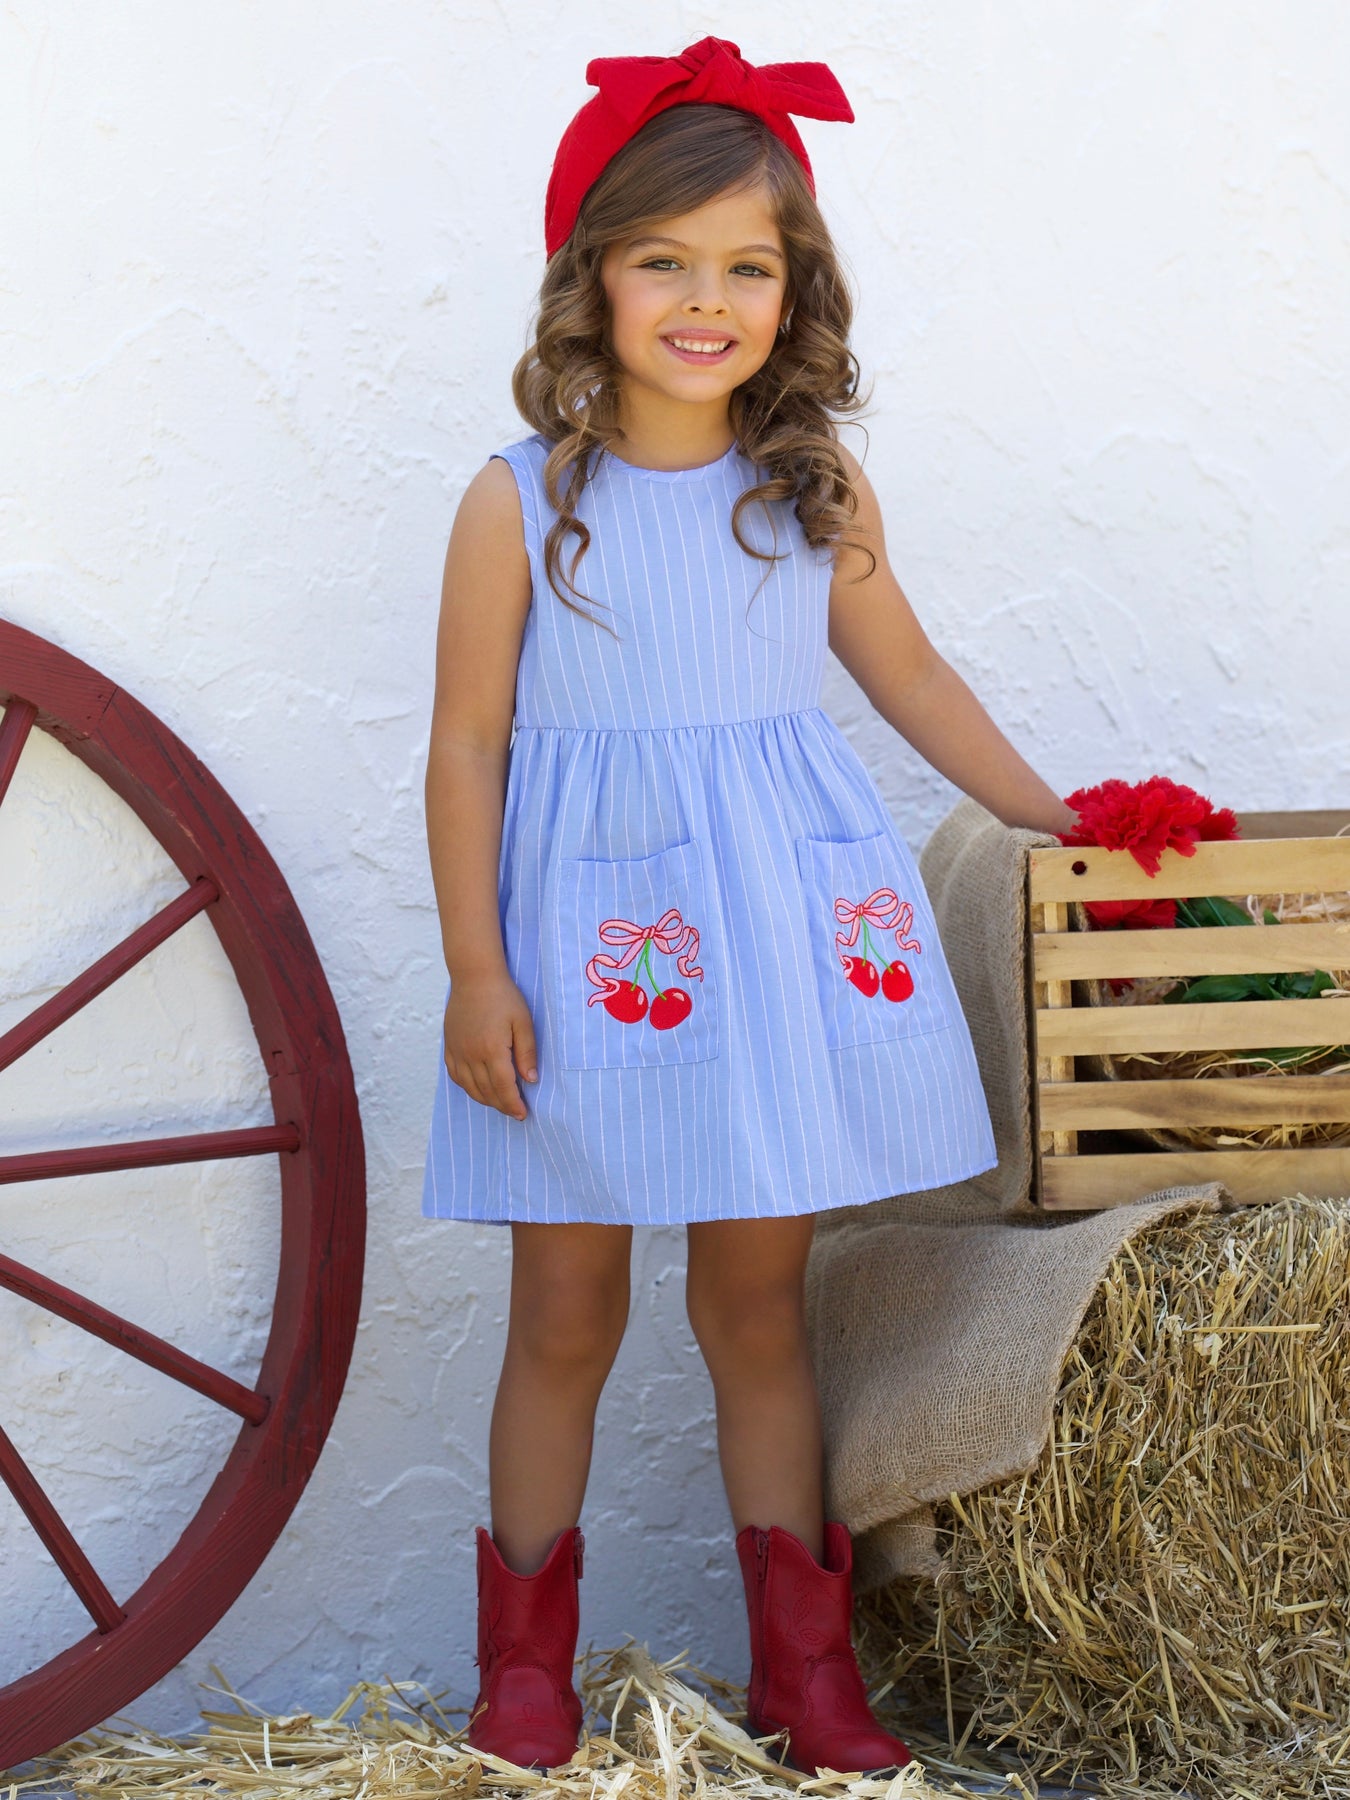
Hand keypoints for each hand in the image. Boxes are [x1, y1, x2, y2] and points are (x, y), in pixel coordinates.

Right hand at [443, 970, 537, 1120]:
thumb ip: (527, 1052)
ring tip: (500, 1103)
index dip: (513, 1103)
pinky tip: (478, 1089)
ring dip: (485, 1100)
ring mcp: (457, 1051)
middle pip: (486, 1091)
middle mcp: (471, 1054)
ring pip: (469, 1087)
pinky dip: (467, 1087)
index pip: (503, 1087)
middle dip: (502, 1105)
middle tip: (515, 1112)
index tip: (522, 1113)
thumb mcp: (523, 1022)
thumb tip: (530, 1080)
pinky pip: (455, 1076)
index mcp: (492, 1049)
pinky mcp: (449, 1047)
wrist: (474, 977)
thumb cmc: (503, 996)